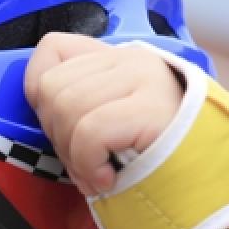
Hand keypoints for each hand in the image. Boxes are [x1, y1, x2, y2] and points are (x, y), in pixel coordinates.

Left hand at [24, 33, 183, 195]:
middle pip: (51, 88)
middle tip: (83, 159)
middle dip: (56, 135)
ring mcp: (143, 78)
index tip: (58, 126)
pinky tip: (107, 176)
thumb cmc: (140, 156)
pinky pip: (89, 133)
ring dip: (73, 156)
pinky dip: (89, 164)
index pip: (51, 50)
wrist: (190, 178)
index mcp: (112, 58)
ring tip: (96, 171)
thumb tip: (38, 104)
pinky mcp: (150, 107)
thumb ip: (71, 105)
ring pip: (66, 109)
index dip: (39, 95)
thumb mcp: (99, 123)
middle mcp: (129, 59)